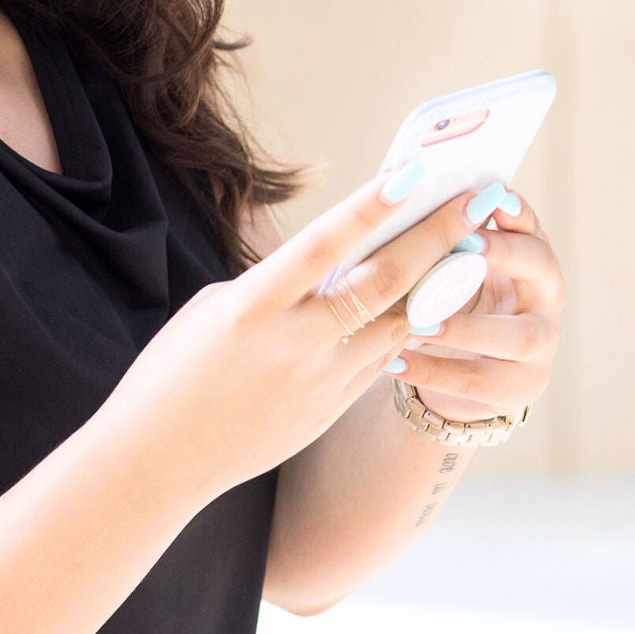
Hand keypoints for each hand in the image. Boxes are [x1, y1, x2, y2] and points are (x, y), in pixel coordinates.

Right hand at [113, 158, 471, 500]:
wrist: (158, 461)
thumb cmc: (175, 369)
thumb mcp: (217, 307)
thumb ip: (280, 281)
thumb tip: (340, 258)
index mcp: (251, 307)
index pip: (322, 246)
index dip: (370, 208)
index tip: (412, 172)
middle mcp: (293, 343)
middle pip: (382, 283)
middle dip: (435, 237)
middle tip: (476, 199)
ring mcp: (319, 382)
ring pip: (398, 321)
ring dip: (440, 280)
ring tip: (474, 242)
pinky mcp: (331, 409)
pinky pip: (381, 357)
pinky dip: (408, 323)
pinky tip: (436, 294)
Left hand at [390, 187, 561, 422]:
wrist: (452, 371)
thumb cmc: (445, 301)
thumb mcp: (447, 267)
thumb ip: (440, 237)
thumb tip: (400, 185)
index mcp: (529, 257)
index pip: (531, 226)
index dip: (516, 213)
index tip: (492, 197)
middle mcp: (545, 297)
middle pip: (542, 269)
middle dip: (506, 254)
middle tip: (466, 244)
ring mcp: (540, 346)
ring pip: (517, 336)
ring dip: (468, 326)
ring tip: (420, 320)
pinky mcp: (520, 388)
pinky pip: (481, 381)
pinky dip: (437, 370)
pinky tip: (397, 361)